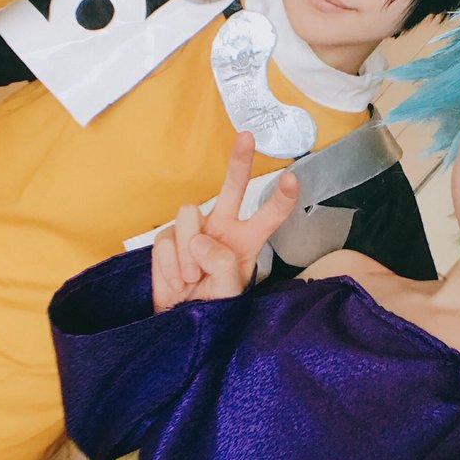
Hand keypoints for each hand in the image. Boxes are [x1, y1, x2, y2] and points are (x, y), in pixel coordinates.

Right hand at [152, 132, 298, 311]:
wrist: (178, 323)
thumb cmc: (210, 310)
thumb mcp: (227, 295)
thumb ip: (221, 264)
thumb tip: (201, 240)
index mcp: (248, 241)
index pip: (269, 214)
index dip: (282, 197)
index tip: (292, 178)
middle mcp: (223, 228)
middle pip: (234, 187)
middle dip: (240, 161)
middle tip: (247, 136)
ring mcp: (195, 230)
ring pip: (189, 214)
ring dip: (188, 252)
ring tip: (192, 279)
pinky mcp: (170, 238)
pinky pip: (167, 239)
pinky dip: (169, 264)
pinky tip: (177, 280)